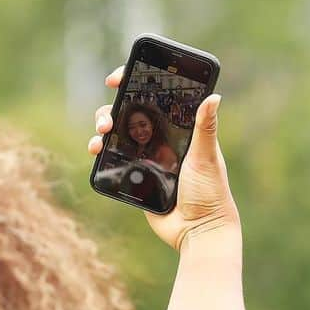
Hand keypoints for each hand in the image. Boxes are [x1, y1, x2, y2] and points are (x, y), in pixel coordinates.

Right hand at [88, 66, 240, 251]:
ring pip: (117, 135)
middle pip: (128, 113)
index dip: (134, 83)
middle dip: (111, 108)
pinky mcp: (135, 178)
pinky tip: (96, 151)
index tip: (117, 79)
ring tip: (100, 135)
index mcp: (178, 128)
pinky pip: (113, 161)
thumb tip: (214, 96)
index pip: (154, 97)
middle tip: (107, 118)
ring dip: (102, 129)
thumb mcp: (206, 157)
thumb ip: (205, 128)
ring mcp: (145, 158)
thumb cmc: (210, 193)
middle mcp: (160, 139)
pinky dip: (101, 153)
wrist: (197, 230)